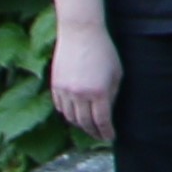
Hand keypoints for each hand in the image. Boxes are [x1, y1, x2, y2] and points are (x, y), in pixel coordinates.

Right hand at [50, 24, 120, 140]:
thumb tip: (108, 110)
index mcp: (99, 92)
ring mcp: (65, 91)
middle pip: (85, 123)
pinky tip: (74, 114)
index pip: (102, 121)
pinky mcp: (55, 85)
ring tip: (88, 127)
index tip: (110, 138)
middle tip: (99, 136)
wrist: (80, 33)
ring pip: (71, 117)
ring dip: (80, 125)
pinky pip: (60, 107)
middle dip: (93, 132)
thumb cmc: (104, 50)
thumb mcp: (116, 72)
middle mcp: (80, 95)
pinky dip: (68, 114)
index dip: (106, 132)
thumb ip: (112, 93)